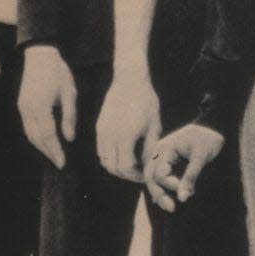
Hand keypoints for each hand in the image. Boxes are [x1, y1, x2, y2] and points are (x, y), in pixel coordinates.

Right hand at [18, 44, 77, 168]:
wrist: (40, 54)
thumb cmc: (58, 72)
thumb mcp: (69, 93)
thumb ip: (69, 117)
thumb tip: (69, 139)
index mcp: (40, 107)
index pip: (48, 135)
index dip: (55, 151)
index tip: (62, 163)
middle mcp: (28, 109)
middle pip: (36, 138)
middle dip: (47, 152)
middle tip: (59, 164)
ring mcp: (22, 107)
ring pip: (29, 134)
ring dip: (40, 146)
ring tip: (53, 155)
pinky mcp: (21, 105)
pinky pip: (27, 126)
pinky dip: (35, 137)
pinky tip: (45, 141)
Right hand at [96, 67, 160, 181]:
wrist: (129, 79)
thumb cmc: (147, 101)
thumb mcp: (155, 125)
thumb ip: (150, 147)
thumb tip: (147, 165)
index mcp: (126, 135)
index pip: (126, 167)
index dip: (136, 176)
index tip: (146, 176)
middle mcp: (111, 135)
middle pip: (113, 167)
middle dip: (127, 175)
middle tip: (139, 174)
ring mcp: (102, 131)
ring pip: (104, 160)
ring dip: (116, 168)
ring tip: (131, 166)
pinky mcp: (99, 127)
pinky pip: (101, 150)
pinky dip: (109, 158)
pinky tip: (122, 155)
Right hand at [144, 123, 225, 210]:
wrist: (212, 127)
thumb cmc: (207, 139)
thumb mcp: (201, 156)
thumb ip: (191, 176)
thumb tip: (183, 198)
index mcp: (164, 149)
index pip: (160, 175)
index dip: (172, 186)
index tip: (190, 191)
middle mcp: (157, 153)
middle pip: (149, 178)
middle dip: (159, 194)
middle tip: (172, 209)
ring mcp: (159, 157)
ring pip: (151, 179)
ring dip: (159, 193)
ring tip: (170, 208)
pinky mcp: (164, 161)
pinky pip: (157, 177)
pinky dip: (161, 188)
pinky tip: (166, 200)